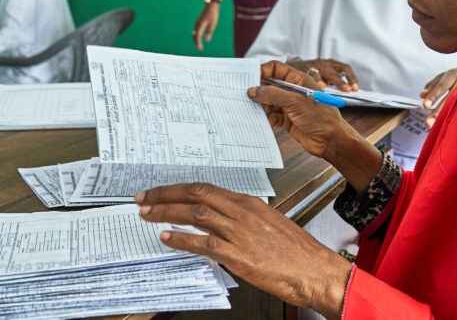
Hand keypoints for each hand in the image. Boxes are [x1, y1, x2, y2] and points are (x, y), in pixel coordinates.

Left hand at [137, 182, 349, 317]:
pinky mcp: (239, 254)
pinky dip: (182, 238)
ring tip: (146, 214)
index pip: (205, 188)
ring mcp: (239, 232)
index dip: (178, 188)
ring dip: (166, 212)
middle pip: (195, 194)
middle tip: (142, 197)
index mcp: (248, 203)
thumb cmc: (296, 251)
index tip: (159, 190)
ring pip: (195, 213)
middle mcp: (242, 212)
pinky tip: (166, 238)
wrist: (314, 270)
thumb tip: (220, 221)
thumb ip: (244, 219)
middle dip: (165, 194)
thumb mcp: (269, 224)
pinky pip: (204, 242)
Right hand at [193, 2, 219, 50]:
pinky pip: (195, 31)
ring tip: (199, 45)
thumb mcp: (213, 24)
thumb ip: (209, 32)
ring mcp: (197, 23)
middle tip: (199, 49)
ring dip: (196, 40)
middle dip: (196, 43)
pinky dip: (196, 36)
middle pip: (194, 36)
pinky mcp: (198, 22)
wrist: (211, 6)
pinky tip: (198, 38)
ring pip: (194, 33)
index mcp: (200, 25)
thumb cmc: (213, 15)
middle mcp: (197, 24)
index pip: (198, 36)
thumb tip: (207, 40)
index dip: (198, 43)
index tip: (200, 49)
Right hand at [253, 61, 349, 159]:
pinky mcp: (288, 119)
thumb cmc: (321, 117)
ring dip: (262, 107)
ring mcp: (290, 105)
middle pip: (269, 86)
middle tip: (248, 99)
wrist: (330, 141)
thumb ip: (272, 94)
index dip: (262, 71)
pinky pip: (272, 116)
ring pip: (269, 102)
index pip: (276, 69)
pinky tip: (267, 123)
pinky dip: (267, 119)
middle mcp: (293, 91)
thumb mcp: (295, 102)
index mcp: (298, 80)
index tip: (250, 80)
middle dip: (259, 92)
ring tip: (258, 113)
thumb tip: (253, 90)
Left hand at [419, 65, 456, 125]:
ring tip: (436, 126)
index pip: (442, 86)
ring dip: (447, 117)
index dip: (433, 96)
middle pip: (450, 98)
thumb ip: (433, 85)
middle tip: (428, 122)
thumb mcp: (446, 76)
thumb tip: (422, 95)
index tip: (425, 106)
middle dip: (439, 111)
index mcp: (453, 75)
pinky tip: (453, 126)